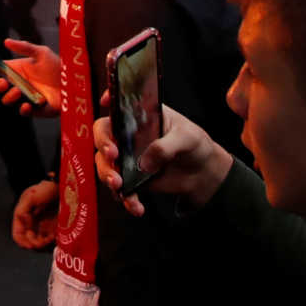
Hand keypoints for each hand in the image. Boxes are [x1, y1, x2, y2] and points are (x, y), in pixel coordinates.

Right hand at [0, 39, 62, 118]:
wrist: (72, 82)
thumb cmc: (57, 67)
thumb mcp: (41, 53)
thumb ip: (24, 47)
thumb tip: (6, 41)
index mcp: (15, 70)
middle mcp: (16, 84)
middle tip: (2, 82)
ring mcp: (23, 97)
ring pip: (6, 100)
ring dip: (8, 96)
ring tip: (17, 90)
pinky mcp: (34, 109)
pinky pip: (23, 112)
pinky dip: (22, 109)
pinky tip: (26, 104)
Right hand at [10, 180, 58, 250]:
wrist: (61, 186)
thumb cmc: (45, 190)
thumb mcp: (30, 197)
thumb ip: (23, 211)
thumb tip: (26, 225)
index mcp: (22, 218)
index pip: (18, 235)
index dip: (22, 242)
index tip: (31, 245)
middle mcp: (31, 225)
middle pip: (29, 242)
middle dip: (35, 244)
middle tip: (44, 241)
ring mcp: (42, 227)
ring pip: (39, 244)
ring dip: (44, 245)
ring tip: (51, 237)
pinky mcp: (53, 229)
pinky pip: (50, 241)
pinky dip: (52, 242)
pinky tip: (55, 235)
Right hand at [93, 104, 231, 216]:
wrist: (202, 174)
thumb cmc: (195, 145)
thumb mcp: (187, 138)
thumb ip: (166, 147)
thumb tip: (144, 163)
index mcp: (142, 115)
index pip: (120, 103)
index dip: (109, 98)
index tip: (107, 101)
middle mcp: (129, 133)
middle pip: (103, 134)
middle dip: (103, 145)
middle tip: (113, 155)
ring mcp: (127, 156)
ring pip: (105, 163)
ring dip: (107, 175)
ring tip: (120, 186)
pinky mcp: (131, 177)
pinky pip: (120, 188)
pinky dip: (125, 199)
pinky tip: (136, 207)